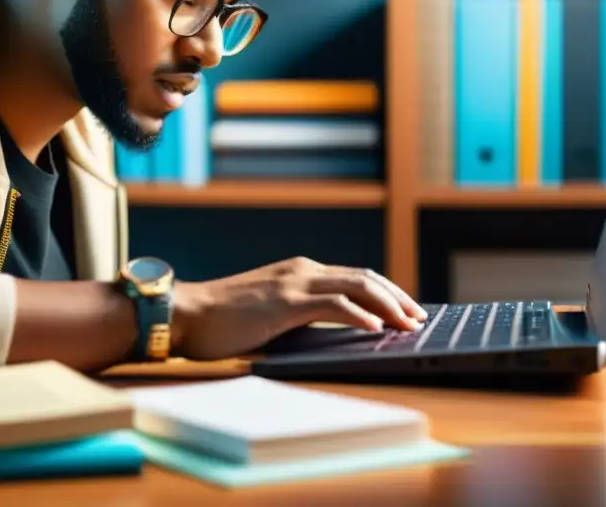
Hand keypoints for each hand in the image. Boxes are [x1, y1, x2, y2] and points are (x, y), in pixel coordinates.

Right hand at [170, 256, 426, 360]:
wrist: (187, 313)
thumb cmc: (222, 320)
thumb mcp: (270, 312)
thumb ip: (299, 315)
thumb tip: (333, 334)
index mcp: (299, 272)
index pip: (355, 278)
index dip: (386, 293)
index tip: (407, 311)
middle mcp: (302, 270)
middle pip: (364, 278)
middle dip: (397, 297)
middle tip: (418, 318)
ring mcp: (294, 283)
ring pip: (356, 286)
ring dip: (388, 305)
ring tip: (408, 324)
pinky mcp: (285, 301)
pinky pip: (332, 304)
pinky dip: (358, 314)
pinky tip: (375, 328)